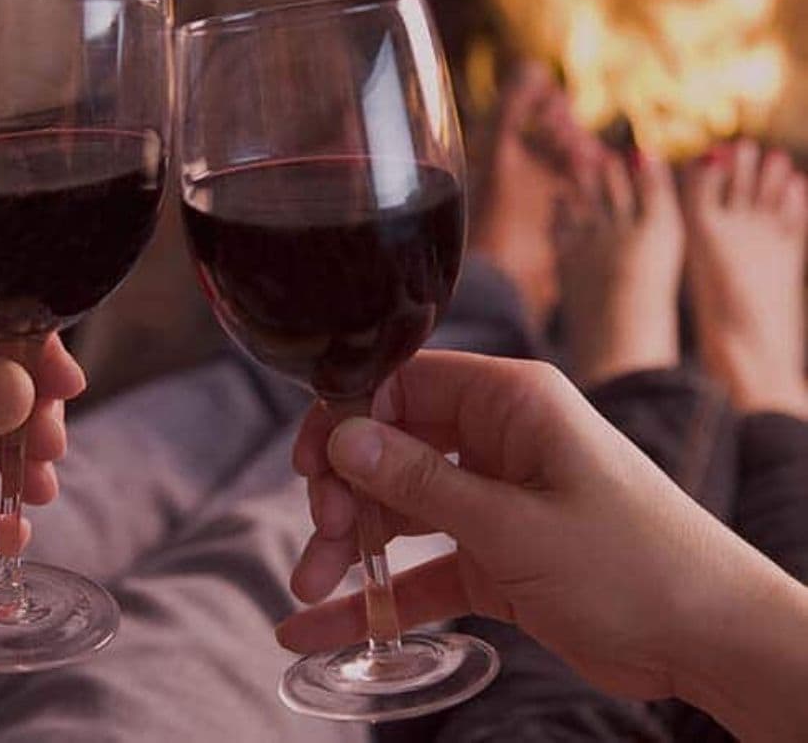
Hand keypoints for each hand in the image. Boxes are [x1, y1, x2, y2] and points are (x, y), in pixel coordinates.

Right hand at [281, 350, 782, 703]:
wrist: (709, 639)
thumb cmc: (630, 563)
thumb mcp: (514, 523)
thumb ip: (423, 482)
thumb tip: (345, 438)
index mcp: (511, 402)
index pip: (408, 382)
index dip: (352, 413)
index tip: (312, 461)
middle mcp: (497, 439)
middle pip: (395, 445)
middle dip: (348, 489)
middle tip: (325, 532)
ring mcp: (493, 497)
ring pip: (402, 505)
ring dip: (355, 542)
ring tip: (311, 586)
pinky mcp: (494, 552)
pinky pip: (425, 563)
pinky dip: (383, 591)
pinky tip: (330, 622)